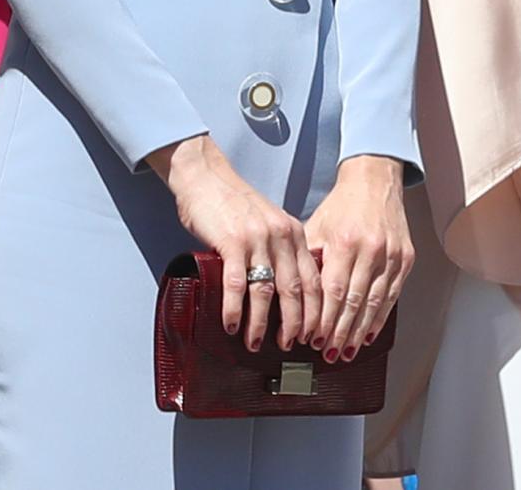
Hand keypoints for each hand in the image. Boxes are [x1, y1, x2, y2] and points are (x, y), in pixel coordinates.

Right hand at [147, 135, 321, 352]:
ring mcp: (256, 239)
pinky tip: (232, 324)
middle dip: (294, 325)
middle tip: (289, 345)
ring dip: (261, 324)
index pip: (314, 280)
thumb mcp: (269, 221)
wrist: (205, 175)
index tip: (313, 334)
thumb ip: (280, 249)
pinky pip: (237, 285)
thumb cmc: (233, 201)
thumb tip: (284, 292)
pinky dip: (235, 309)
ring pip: (266, 292)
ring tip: (255, 343)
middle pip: (294, 291)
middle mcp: (280, 236)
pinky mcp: (232, 242)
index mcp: (293, 232)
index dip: (315, 312)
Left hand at [303, 155, 414, 363]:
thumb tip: (292, 293)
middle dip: (339, 332)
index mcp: (344, 241)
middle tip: (328, 354)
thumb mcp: (317, 226)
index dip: (323, 318)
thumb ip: (308, 259)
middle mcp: (370, 249)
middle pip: (354, 302)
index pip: (333, 290)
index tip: (312, 338)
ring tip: (346, 352)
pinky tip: (368, 335)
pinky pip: (392, 296)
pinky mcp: (405, 259)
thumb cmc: (341, 206)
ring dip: (359, 332)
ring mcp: (391, 255)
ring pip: (375, 303)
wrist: (375, 182)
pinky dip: (379, 318)